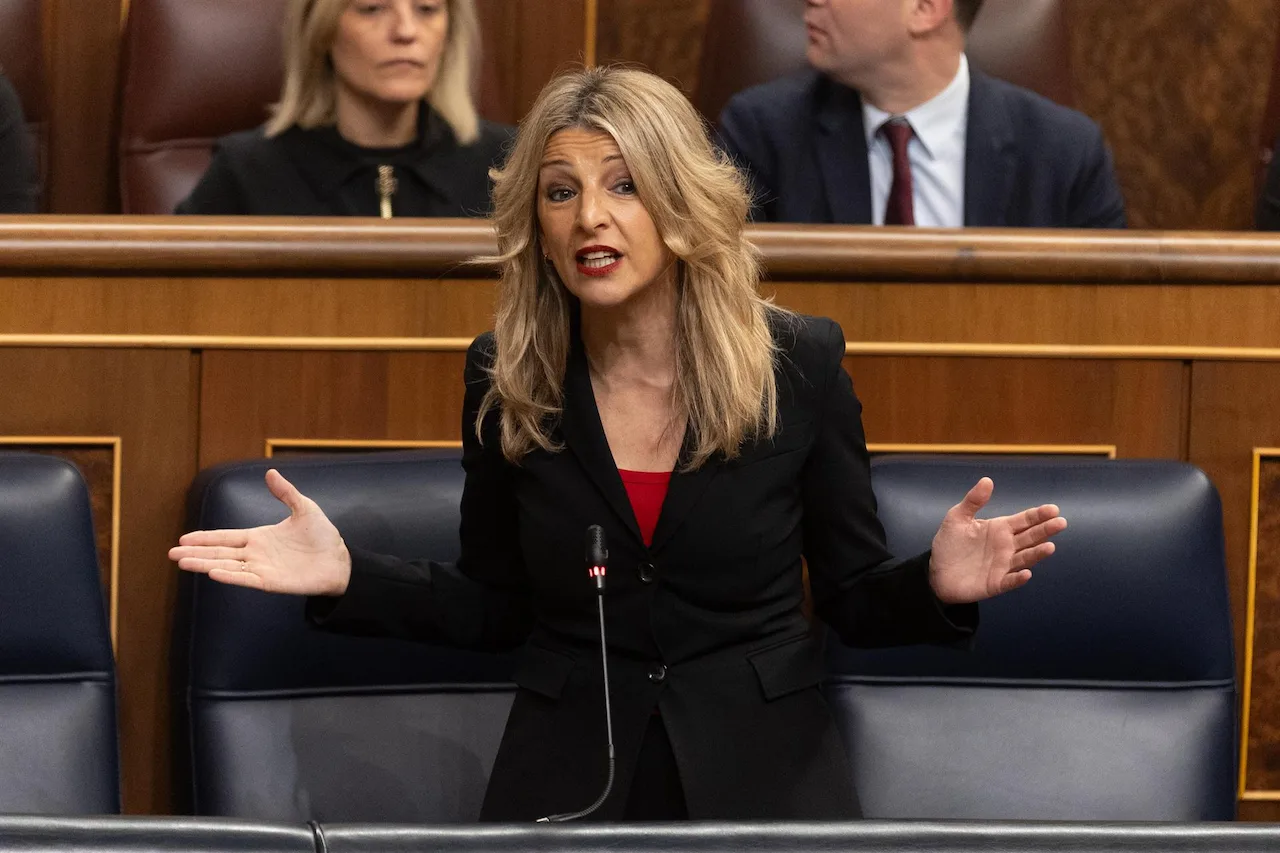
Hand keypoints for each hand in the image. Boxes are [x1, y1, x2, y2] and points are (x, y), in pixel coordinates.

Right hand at [168, 469, 350, 595]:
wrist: (339, 560)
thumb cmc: (322, 536)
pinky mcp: (271, 582)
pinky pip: (247, 579)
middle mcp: (256, 554)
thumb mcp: (303, 508)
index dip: (205, 538)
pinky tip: (213, 573)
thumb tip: (270, 472)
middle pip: (219, 553)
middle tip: (172, 554)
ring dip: (205, 564)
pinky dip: (230, 576)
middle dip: (195, 553)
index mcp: (259, 537)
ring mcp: (262, 569)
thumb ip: (285, 493)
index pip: (226, 537)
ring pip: (227, 566)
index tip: (183, 539)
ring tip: (183, 562)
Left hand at [928, 477, 1066, 604]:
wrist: (936, 572)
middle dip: (1045, 530)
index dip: (1038, 515)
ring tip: (1049, 547)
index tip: (1053, 509)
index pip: (1024, 520)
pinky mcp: (995, 584)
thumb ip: (973, 501)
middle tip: (1060, 523)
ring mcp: (1003, 566)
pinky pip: (1009, 581)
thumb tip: (987, 480)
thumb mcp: (957, 518)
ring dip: (1037, 553)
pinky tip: (1026, 573)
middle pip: (1030, 537)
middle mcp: (1007, 547)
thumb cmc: (949, 543)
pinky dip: (1018, 578)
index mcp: (1000, 528)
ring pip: (1025, 558)